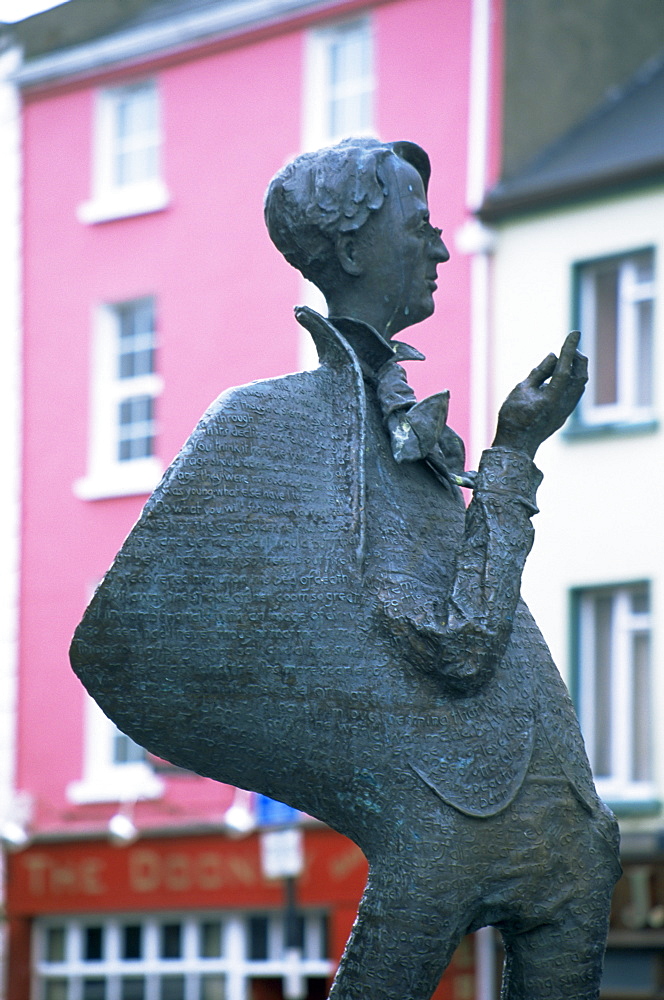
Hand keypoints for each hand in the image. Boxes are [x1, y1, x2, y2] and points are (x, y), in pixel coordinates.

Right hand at [492, 331, 587, 458]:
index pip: (566, 368)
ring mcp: (566, 411)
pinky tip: (560, 375)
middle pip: (580, 375)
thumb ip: (539, 372)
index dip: (570, 349)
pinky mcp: (564, 414)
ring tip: (564, 359)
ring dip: (576, 368)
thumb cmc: (513, 417)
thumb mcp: (521, 390)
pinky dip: (572, 379)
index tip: (575, 333)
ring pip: (580, 384)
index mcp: (552, 398)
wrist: (516, 446)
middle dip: (577, 358)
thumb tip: (554, 357)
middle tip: (568, 347)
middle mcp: (564, 404)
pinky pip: (575, 392)